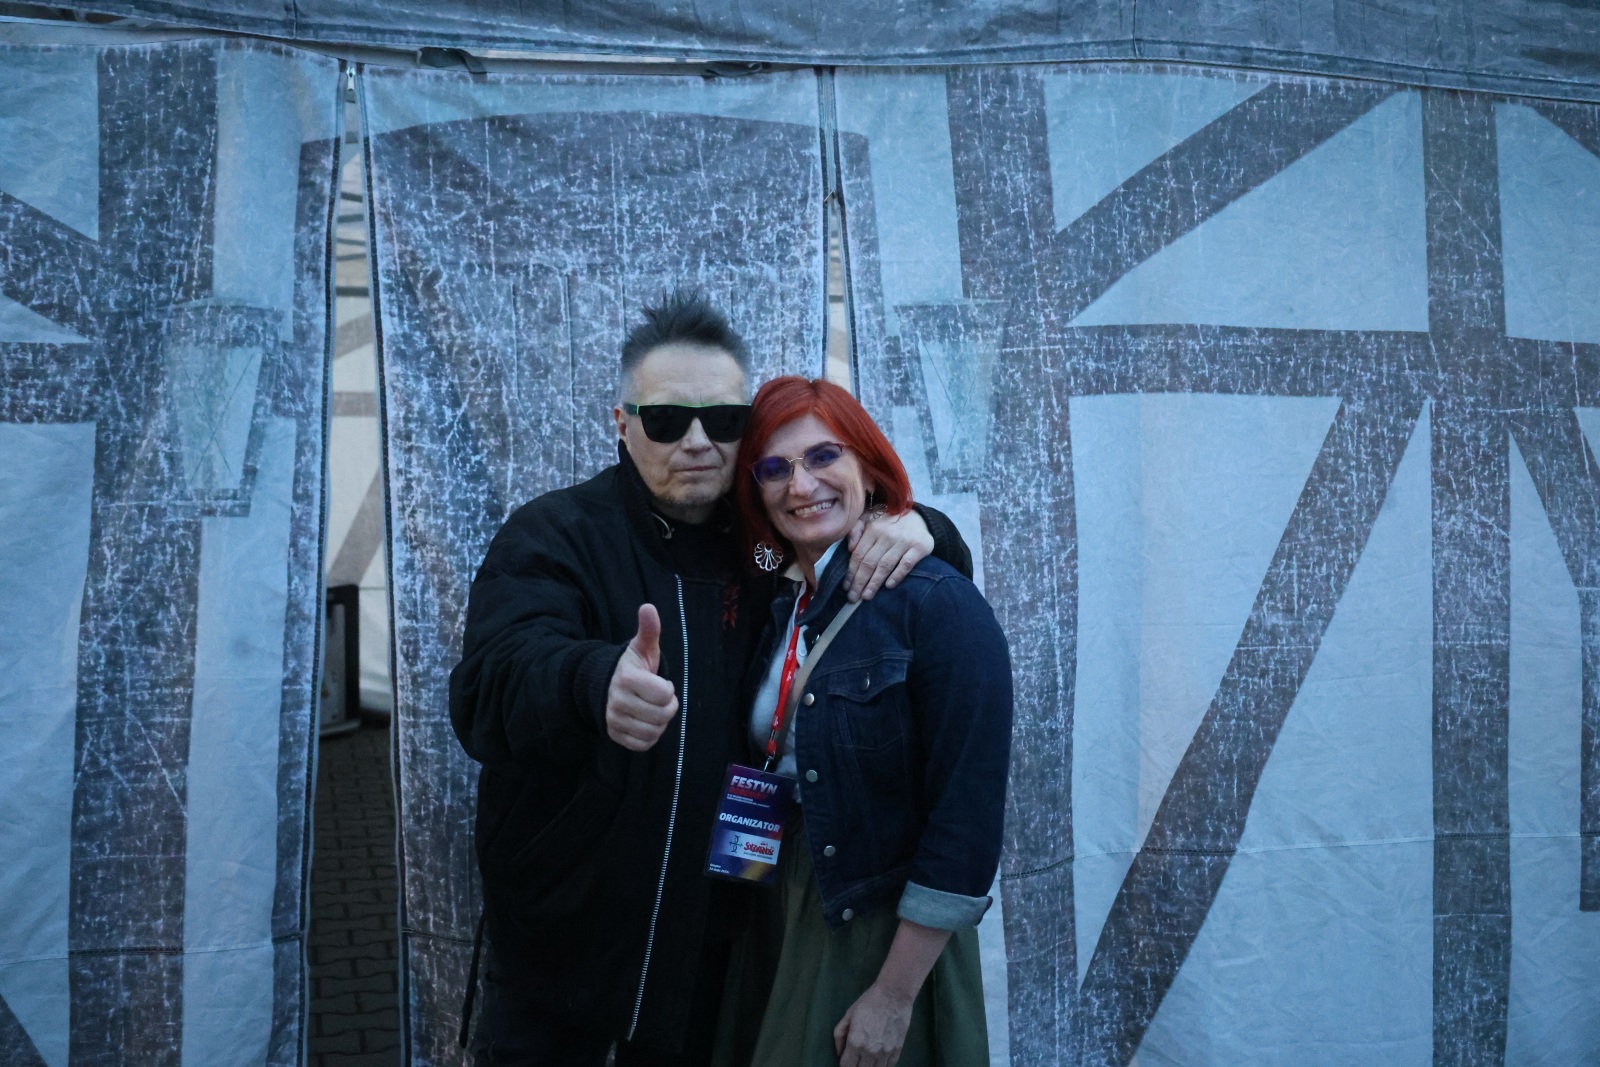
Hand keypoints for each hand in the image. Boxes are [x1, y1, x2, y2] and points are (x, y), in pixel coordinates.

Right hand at [604, 604, 678, 750]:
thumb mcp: (641, 648)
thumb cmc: (632, 667)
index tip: (660, 683)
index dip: (668, 688)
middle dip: (668, 706)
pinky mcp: (614, 735)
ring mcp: (614, 720)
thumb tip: (648, 607)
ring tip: (653, 710)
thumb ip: (649, 630)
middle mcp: (617, 701)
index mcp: (627, 678)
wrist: (605, 686)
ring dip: (660, 722)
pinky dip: (650, 736)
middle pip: (662, 715)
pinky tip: (646, 722)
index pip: (665, 694)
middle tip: (660, 698)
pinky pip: (643, 744)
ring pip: (654, 732)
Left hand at [833, 982, 914, 1066]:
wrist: (893, 995)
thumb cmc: (869, 1002)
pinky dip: (883, 1065)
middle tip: (857, 1059)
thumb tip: (839, 1053)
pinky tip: (879, 1060)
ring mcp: (885, 1052)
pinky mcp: (897, 1050)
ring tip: (868, 1060)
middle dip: (856, 1066)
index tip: (846, 1059)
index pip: (846, 1066)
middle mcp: (870, 1051)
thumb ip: (840, 1035)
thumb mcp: (848, 1015)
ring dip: (870, 1066)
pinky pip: (889, 1066)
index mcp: (855, 1042)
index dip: (844, 1064)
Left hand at [846, 510, 932, 601]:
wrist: (919, 517)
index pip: (859, 554)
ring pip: (885, 565)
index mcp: (873, 529)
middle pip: (870, 562)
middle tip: (853, 597)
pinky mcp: (919, 547)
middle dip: (860, 582)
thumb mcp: (870, 519)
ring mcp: (904, 541)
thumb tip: (849, 548)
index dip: (851, 572)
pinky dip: (897, 576)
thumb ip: (856, 530)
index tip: (846, 587)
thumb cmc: (889, 523)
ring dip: (874, 583)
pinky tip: (889, 586)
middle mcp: (887, 535)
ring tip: (866, 596)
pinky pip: (906, 564)